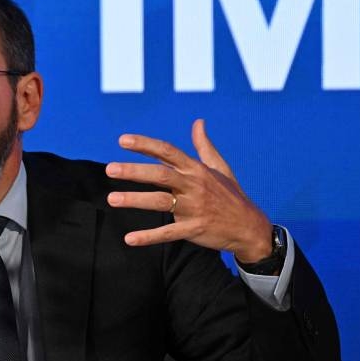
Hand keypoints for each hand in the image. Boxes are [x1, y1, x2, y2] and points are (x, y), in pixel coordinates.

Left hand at [106, 119, 272, 262]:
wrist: (250, 227)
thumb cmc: (231, 194)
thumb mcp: (219, 167)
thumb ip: (204, 145)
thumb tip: (198, 122)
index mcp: (197, 169)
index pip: (168, 151)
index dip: (145, 145)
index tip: (122, 140)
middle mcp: (194, 186)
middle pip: (160, 175)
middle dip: (134, 171)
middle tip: (109, 169)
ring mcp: (194, 208)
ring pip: (160, 202)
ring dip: (135, 200)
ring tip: (112, 199)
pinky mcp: (194, 229)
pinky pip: (168, 233)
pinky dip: (149, 236)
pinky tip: (129, 238)